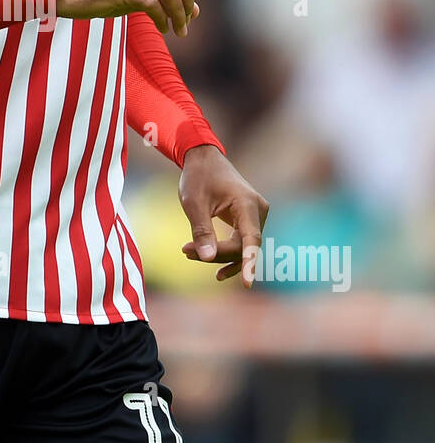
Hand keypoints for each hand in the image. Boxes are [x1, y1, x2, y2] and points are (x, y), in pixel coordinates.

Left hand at [178, 145, 269, 286]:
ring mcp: (256, 216)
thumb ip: (201, 230)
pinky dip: (226, 252)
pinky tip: (214, 268)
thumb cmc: (198, 177)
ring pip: (242, 247)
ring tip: (189, 253)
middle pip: (243, 246)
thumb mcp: (193, 203)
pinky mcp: (249, 220)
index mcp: (247, 204)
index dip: (249, 263)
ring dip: (219, 255)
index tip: (248, 284)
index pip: (251, 240)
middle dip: (217, 254)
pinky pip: (241, 242)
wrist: (203, 158)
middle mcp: (258, 211)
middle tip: (185, 251)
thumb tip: (206, 257)